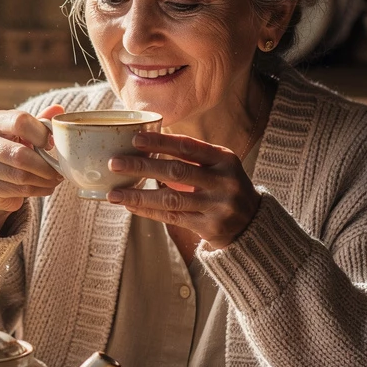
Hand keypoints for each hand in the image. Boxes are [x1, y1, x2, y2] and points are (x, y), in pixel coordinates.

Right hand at [0, 104, 65, 232]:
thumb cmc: (10, 148)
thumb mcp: (23, 132)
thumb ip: (40, 121)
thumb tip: (59, 108)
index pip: (20, 122)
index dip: (41, 134)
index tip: (51, 144)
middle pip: (19, 154)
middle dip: (44, 166)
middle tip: (58, 171)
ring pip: (19, 176)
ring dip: (42, 180)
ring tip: (54, 180)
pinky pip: (15, 190)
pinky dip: (35, 191)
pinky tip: (45, 188)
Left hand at [105, 131, 261, 249]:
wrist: (252, 223)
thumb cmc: (225, 186)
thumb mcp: (219, 165)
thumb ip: (191, 155)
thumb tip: (146, 142)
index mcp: (224, 158)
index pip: (188, 146)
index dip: (160, 142)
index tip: (134, 140)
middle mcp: (223, 181)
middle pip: (176, 172)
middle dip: (142, 167)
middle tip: (115, 163)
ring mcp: (217, 206)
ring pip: (170, 199)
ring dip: (138, 196)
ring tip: (114, 194)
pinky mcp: (210, 227)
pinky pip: (173, 218)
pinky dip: (149, 212)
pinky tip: (130, 206)